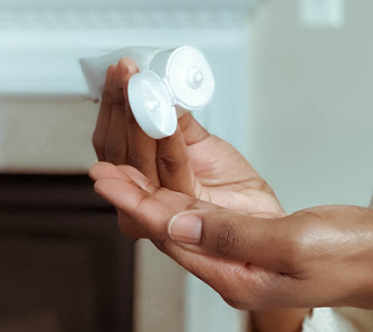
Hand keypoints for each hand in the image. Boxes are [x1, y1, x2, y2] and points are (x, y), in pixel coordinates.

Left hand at [90, 162, 372, 331]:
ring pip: (190, 226)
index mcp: (236, 278)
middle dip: (138, 200)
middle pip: (173, 234)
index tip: (105, 180)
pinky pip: (214, 221)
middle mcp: (233, 271)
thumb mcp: (291, 244)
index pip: (172, 240)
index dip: (136, 207)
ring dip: (159, 196)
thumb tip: (175, 225)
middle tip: (103, 168)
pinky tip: (179, 183)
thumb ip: (232, 235)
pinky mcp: (259, 243)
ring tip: (128, 170)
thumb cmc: (351, 258)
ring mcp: (246, 259)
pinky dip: (192, 197)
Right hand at [91, 58, 283, 223]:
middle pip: (117, 152)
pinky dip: (167, 141)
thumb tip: (158, 88)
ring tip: (143, 87)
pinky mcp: (182, 217)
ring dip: (138, 118)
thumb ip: (176, 122)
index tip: (120, 73)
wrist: (260, 217)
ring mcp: (156, 212)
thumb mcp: (199, 143)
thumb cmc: (230, 188)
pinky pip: (172, 171)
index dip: (113, 106)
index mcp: (137, 182)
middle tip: (128, 74)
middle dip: (122, 106)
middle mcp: (138, 202)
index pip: (112, 142)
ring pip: (138, 161)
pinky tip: (166, 118)